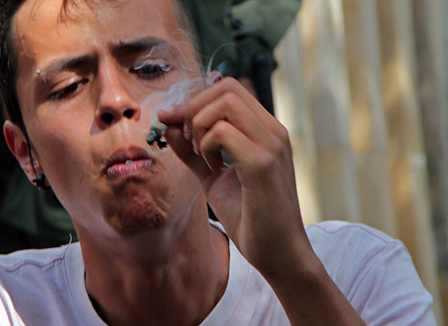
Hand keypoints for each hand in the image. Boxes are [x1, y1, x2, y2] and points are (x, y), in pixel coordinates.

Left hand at [158, 75, 309, 276]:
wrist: (278, 254)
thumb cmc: (251, 217)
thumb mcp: (213, 178)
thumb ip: (193, 151)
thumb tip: (169, 125)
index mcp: (266, 131)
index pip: (229, 89)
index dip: (195, 101)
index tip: (175, 124)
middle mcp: (273, 131)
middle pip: (226, 88)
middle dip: (194, 109)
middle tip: (190, 142)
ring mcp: (271, 145)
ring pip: (225, 103)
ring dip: (200, 125)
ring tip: (202, 155)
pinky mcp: (263, 164)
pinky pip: (223, 133)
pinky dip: (206, 146)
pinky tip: (213, 168)